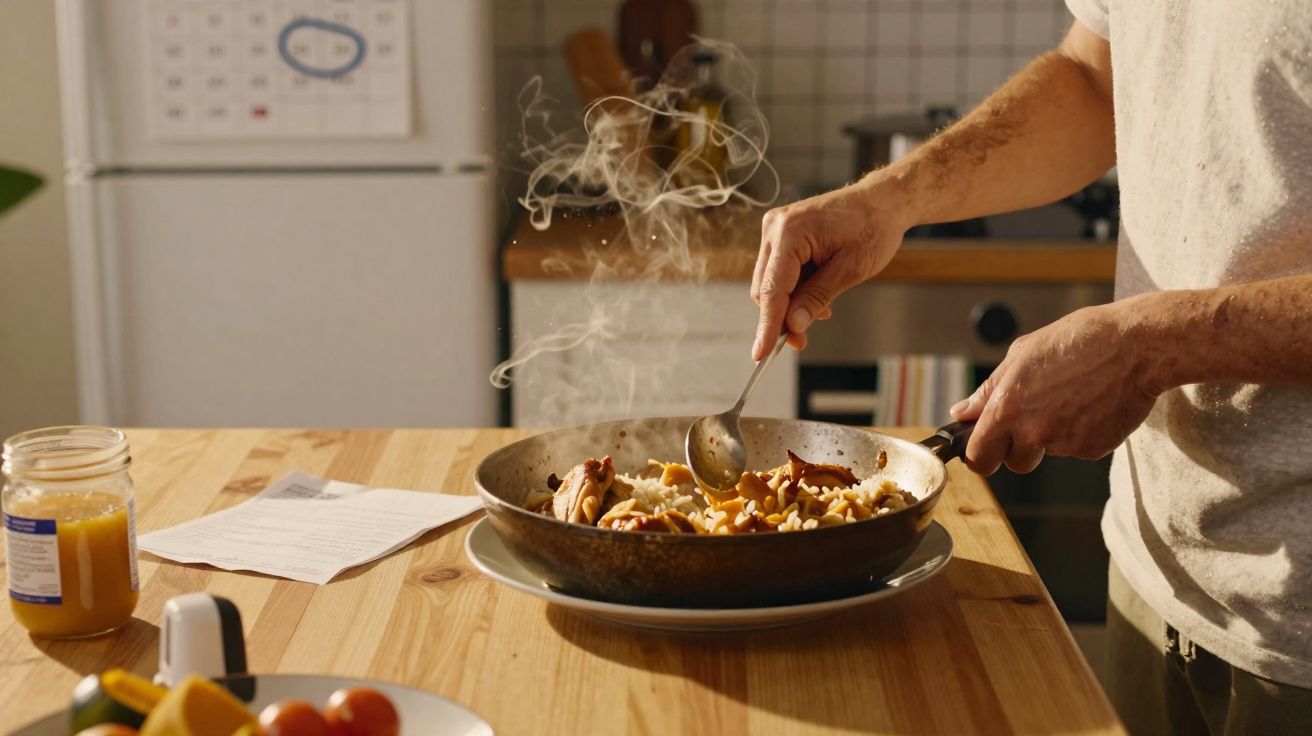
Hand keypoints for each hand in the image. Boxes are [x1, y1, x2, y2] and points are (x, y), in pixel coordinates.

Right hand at [751, 179, 912, 359]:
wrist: (882, 201)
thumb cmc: (873, 229)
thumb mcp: (850, 270)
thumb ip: (817, 298)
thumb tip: (792, 326)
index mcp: (790, 233)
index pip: (772, 289)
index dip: (767, 326)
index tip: (761, 355)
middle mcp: (775, 228)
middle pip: (764, 289)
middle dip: (780, 318)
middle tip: (802, 341)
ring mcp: (775, 229)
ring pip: (769, 283)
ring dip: (789, 304)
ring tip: (822, 311)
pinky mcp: (781, 234)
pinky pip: (779, 272)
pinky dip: (794, 290)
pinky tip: (817, 296)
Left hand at [949, 302, 1158, 474]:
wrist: (1137, 346)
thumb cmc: (1080, 340)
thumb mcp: (1023, 353)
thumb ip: (989, 389)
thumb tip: (962, 412)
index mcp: (1008, 407)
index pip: (978, 456)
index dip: (979, 455)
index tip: (983, 447)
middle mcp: (1033, 431)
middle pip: (1014, 464)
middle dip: (1017, 450)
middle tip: (1032, 420)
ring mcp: (1065, 444)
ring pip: (1048, 453)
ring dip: (1052, 437)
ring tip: (1070, 399)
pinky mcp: (1094, 449)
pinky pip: (1078, 449)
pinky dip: (1081, 433)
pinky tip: (1092, 403)